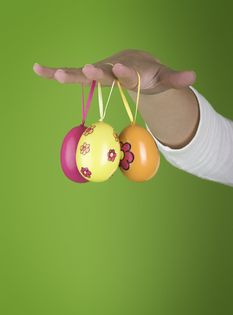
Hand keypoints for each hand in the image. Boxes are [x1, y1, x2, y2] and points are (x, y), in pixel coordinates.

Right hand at [33, 49, 195, 94]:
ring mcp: (100, 71)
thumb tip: (193, 77)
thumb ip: (176, 78)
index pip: (128, 72)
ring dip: (68, 75)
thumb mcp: (164, 78)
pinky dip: (55, 73)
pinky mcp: (90, 76)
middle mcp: (113, 67)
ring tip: (52, 73)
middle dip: (96, 72)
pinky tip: (38, 69)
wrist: (137, 64)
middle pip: (103, 71)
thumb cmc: (150, 74)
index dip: (124, 72)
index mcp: (132, 69)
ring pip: (82, 73)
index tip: (118, 69)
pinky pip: (72, 75)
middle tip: (87, 70)